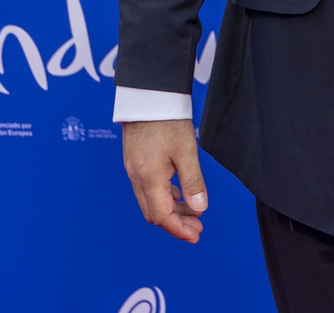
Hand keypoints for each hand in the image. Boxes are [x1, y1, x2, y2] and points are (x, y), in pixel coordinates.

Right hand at [122, 118, 207, 242]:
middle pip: (154, 213)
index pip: (162, 216)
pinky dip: (164, 197)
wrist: (148, 98)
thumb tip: (199, 209)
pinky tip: (178, 195)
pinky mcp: (135, 163)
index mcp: (149, 179)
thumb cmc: (168, 121)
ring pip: (150, 202)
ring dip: (171, 211)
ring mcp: (134, 171)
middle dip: (176, 224)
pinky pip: (147, 190)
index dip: (179, 229)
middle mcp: (137, 178)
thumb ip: (193, 182)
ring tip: (193, 213)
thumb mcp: (187, 151)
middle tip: (198, 227)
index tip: (196, 236)